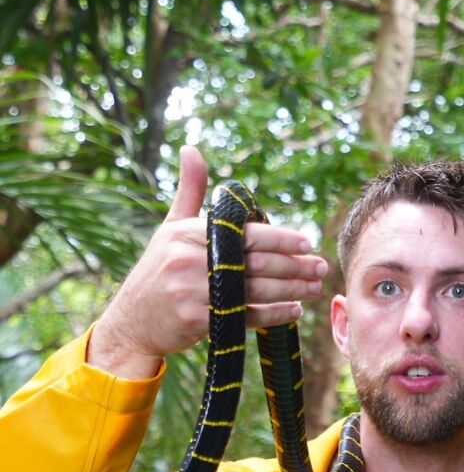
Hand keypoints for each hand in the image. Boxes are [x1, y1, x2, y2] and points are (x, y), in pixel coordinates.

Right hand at [88, 146, 327, 378]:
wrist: (133, 322)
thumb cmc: (158, 271)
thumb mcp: (170, 228)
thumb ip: (190, 192)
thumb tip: (191, 149)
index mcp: (188, 234)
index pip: (244, 234)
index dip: (280, 239)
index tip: (307, 242)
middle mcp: (189, 261)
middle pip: (255, 263)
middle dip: (295, 266)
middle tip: (322, 267)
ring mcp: (192, 293)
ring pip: (254, 291)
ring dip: (291, 290)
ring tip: (315, 287)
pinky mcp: (198, 322)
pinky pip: (245, 317)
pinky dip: (273, 315)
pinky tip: (294, 310)